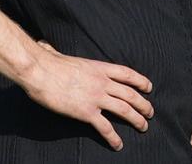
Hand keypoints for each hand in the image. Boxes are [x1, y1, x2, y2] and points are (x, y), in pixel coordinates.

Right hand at [20, 41, 154, 150]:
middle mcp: (103, 82)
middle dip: (144, 105)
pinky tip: (118, 144)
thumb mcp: (63, 56)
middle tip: (150, 113)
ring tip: (143, 127)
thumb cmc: (48, 63)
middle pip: (131, 94)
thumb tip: (46, 47)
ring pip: (125, 110)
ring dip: (137, 120)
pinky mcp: (86, 112)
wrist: (41, 72)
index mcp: (100, 68)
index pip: (128, 74)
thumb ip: (62, 54)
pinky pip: (105, 127)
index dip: (141, 81)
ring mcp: (96, 97)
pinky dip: (113, 137)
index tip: (149, 88)